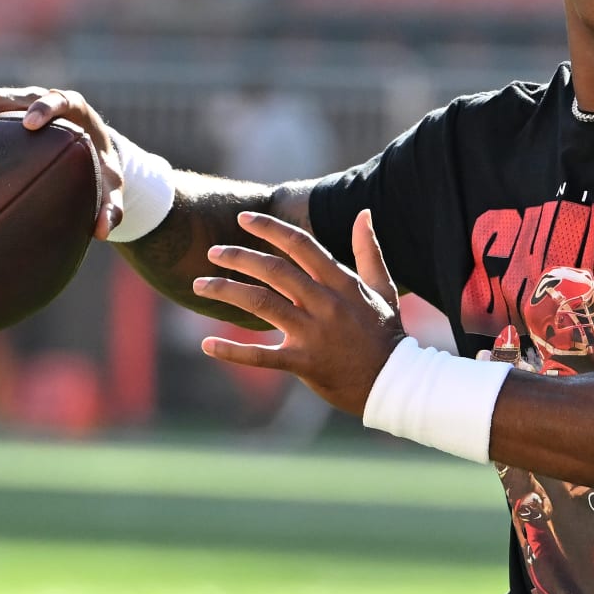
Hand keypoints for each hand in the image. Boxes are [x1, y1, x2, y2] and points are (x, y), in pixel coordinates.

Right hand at [0, 86, 124, 238]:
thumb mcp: (110, 183)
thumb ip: (111, 205)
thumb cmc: (99, 165)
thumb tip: (102, 232)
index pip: (56, 99)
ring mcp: (8, 106)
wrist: (86, 149)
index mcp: (69, 107)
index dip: (43, 107)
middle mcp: (32, 100)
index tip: (31, 124)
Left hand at [195, 209, 405, 414]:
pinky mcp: (303, 363)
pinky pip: (262, 356)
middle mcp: (324, 303)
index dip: (270, 229)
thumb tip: (363, 213)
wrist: (394, 381)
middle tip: (213, 252)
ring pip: (261, 304)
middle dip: (239, 257)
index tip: (243, 219)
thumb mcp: (383, 287)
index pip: (300, 245)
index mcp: (341, 283)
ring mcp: (313, 333)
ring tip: (200, 285)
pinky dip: (233, 351)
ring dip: (226, 291)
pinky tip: (207, 345)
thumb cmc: (385, 332)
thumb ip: (369, 250)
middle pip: (274, 271)